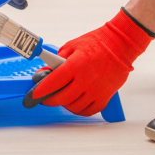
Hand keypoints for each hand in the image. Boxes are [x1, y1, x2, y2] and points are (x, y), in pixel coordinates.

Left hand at [23, 9, 152, 115]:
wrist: (120, 45)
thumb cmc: (97, 43)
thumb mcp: (72, 46)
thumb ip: (56, 61)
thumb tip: (44, 73)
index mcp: (76, 65)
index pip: (53, 83)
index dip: (41, 91)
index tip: (34, 95)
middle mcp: (86, 80)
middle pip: (62, 99)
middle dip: (50, 100)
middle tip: (46, 98)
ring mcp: (96, 90)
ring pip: (74, 107)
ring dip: (65, 104)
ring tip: (62, 97)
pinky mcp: (105, 96)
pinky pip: (89, 111)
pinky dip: (79, 109)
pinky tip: (75, 103)